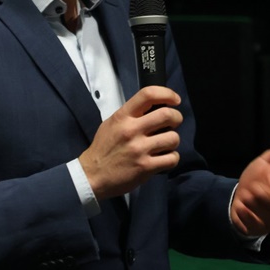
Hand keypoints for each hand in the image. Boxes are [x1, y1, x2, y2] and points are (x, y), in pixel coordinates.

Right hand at [79, 86, 182, 200]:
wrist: (93, 175)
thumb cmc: (103, 149)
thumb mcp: (111, 124)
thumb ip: (130, 115)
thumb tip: (153, 108)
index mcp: (122, 117)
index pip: (148, 94)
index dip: (167, 94)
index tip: (174, 99)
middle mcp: (131, 130)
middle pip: (167, 115)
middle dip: (176, 118)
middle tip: (174, 123)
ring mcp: (139, 149)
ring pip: (173, 138)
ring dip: (173, 141)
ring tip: (165, 144)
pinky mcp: (146, 167)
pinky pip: (172, 158)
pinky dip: (172, 158)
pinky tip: (164, 158)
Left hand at [231, 134, 269, 236]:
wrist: (239, 195)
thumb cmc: (259, 177)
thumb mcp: (268, 161)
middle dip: (262, 194)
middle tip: (253, 187)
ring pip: (267, 214)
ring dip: (251, 202)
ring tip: (247, 195)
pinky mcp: (263, 229)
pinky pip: (254, 223)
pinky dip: (244, 212)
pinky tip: (242, 206)